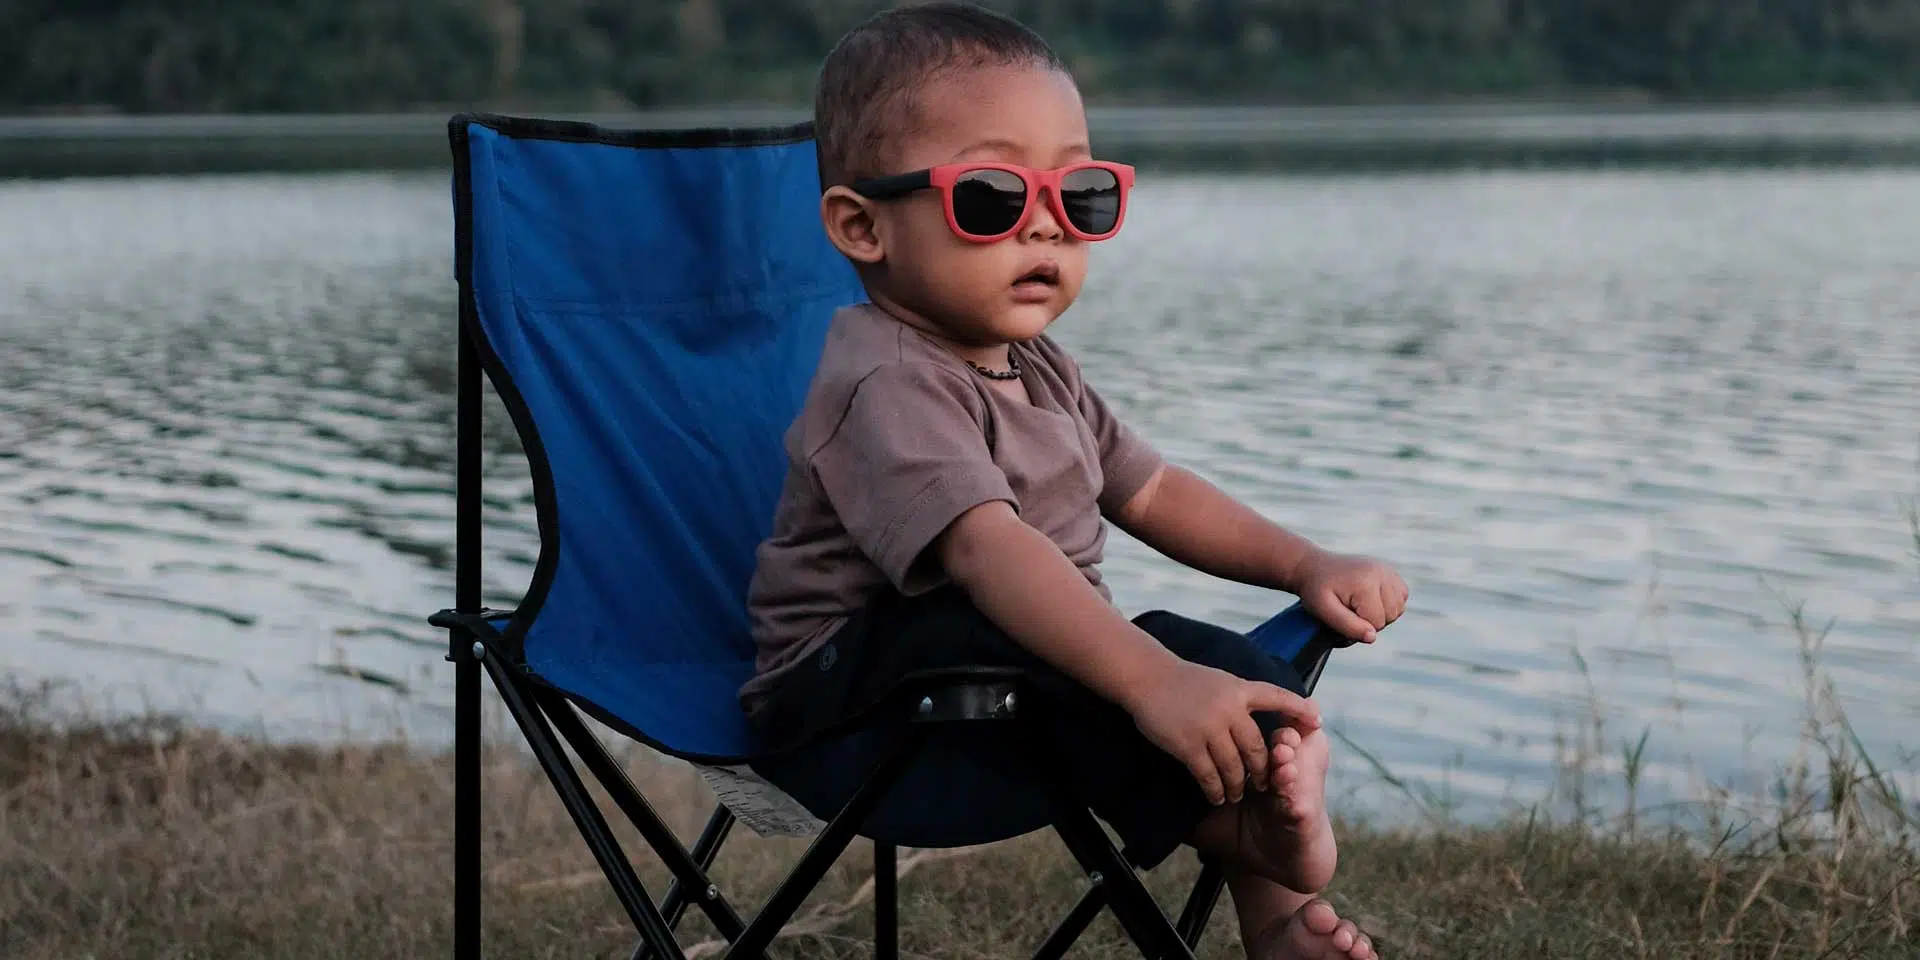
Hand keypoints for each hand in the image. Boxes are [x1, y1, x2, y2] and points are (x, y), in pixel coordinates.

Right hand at [1123, 660, 1320, 804]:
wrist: (1146, 677)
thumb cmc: (1182, 681)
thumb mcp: (1219, 681)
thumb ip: (1240, 697)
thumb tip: (1264, 711)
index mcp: (1239, 689)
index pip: (1277, 697)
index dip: (1299, 710)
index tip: (1317, 723)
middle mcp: (1229, 708)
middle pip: (1257, 748)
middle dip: (1262, 770)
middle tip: (1263, 784)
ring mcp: (1209, 727)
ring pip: (1234, 766)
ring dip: (1238, 785)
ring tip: (1237, 793)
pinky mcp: (1189, 744)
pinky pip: (1209, 775)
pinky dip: (1215, 789)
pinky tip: (1216, 795)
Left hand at [1295, 549, 1407, 643]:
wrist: (1313, 567)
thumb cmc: (1316, 590)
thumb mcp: (1323, 610)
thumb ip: (1347, 626)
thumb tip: (1372, 637)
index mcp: (1366, 583)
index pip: (1376, 623)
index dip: (1358, 626)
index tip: (1341, 614)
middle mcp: (1381, 573)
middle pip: (1391, 616)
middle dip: (1370, 620)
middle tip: (1348, 609)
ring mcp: (1388, 570)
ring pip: (1398, 608)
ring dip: (1381, 613)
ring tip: (1358, 604)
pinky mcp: (1390, 571)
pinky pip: (1402, 597)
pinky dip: (1389, 603)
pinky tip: (1370, 598)